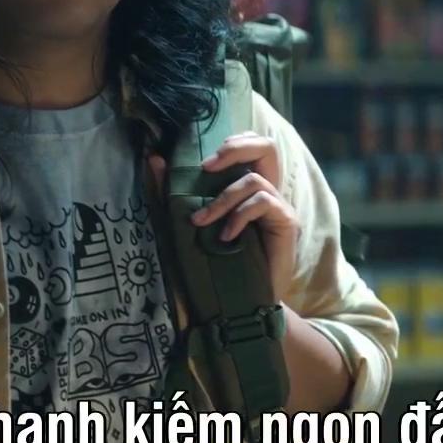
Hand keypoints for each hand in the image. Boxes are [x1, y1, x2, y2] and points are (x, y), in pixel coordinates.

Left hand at [189, 131, 300, 300]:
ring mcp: (280, 207)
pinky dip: (238, 217)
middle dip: (235, 149)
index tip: (202, 163)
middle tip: (206, 167)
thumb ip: (173, 192)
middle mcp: (268, 191)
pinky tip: (225, 238)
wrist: (240, 302)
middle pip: (267, 147)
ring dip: (221, 200)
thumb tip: (154, 159)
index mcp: (248, 186)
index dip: (232, 141)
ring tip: (201, 222)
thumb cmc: (216, 262)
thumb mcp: (189, 221)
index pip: (252, 145)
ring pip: (254, 180)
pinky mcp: (287, 223)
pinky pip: (262, 203)